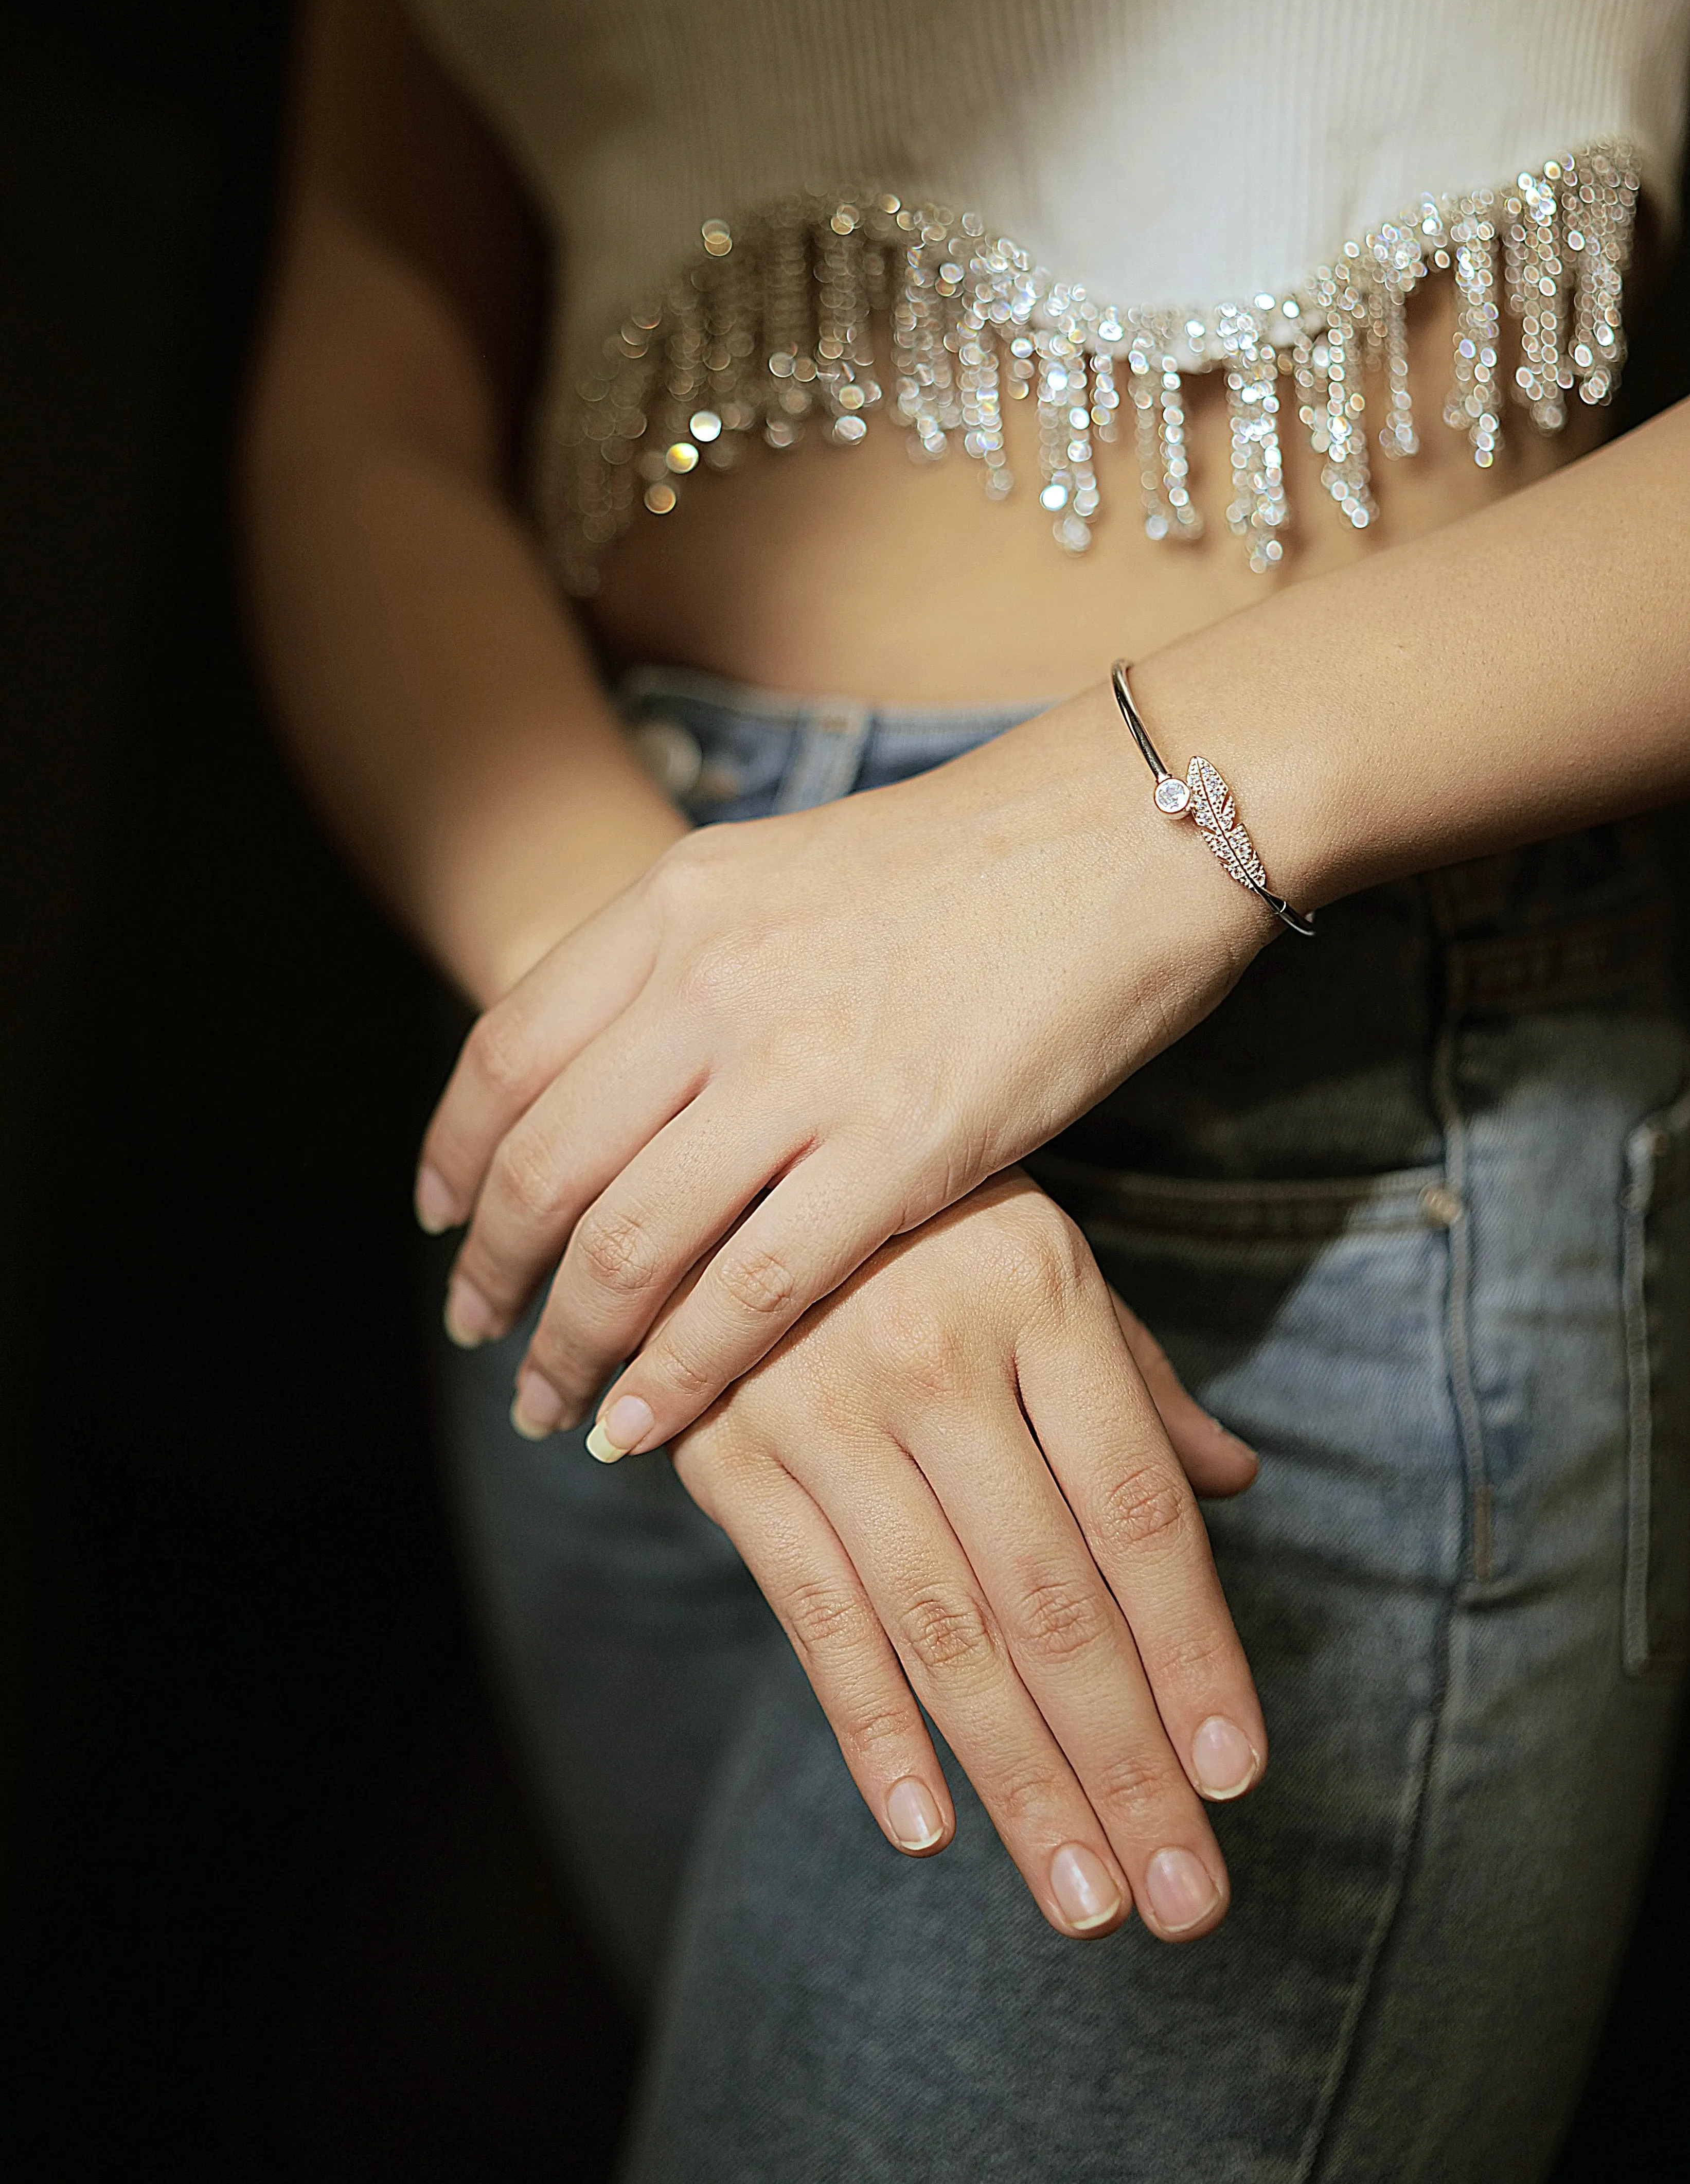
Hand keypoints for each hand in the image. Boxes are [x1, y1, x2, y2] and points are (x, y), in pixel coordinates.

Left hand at [418, 681, 1268, 1444]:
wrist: (1129, 827)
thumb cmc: (970, 858)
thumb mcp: (787, 870)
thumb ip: (691, 952)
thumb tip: (615, 1048)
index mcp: (678, 902)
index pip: (508, 1053)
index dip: (457, 1155)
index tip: (442, 1221)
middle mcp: (713, 981)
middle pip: (547, 1164)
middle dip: (497, 1273)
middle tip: (480, 1336)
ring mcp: (803, 1067)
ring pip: (629, 1243)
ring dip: (572, 1344)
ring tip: (554, 1407)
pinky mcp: (901, 1149)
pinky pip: (750, 1293)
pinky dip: (680, 1375)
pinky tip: (649, 1424)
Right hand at [667, 1173, 1263, 1940]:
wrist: (718, 1158)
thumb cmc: (918, 1221)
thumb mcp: (1042, 1256)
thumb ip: (1133, 1380)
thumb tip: (1235, 1482)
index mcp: (1040, 1294)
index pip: (1139, 1513)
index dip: (1193, 1651)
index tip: (1239, 1779)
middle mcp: (935, 1355)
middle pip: (1053, 1597)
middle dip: (1125, 1763)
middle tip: (1184, 1899)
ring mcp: (821, 1408)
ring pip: (942, 1631)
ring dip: (1019, 1783)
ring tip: (1084, 1900)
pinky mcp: (727, 1454)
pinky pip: (813, 1617)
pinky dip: (872, 1731)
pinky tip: (931, 1829)